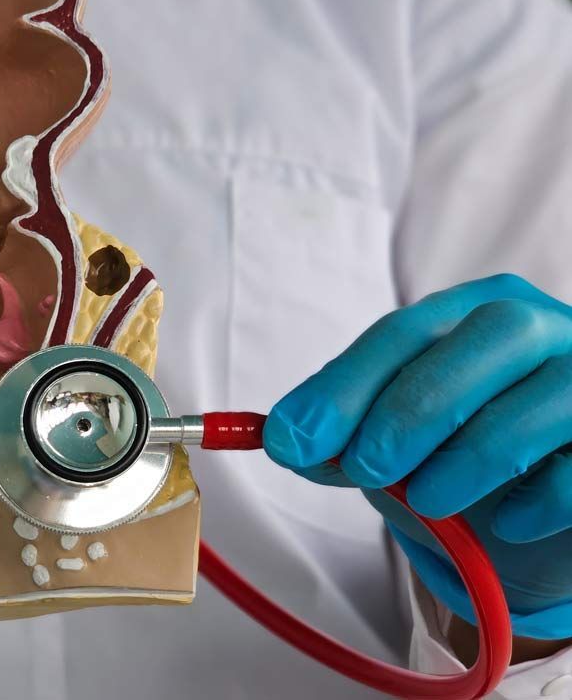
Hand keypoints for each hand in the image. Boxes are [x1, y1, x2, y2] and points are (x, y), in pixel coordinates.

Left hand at [263, 274, 571, 642]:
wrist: (540, 516)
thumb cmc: (459, 457)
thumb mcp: (394, 442)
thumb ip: (344, 436)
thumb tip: (289, 441)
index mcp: (475, 311)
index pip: (409, 330)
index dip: (346, 384)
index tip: (292, 439)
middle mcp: (545, 330)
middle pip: (491, 334)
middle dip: (413, 406)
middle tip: (364, 468)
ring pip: (548, 396)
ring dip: (469, 456)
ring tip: (426, 500)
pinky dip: (539, 499)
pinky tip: (507, 524)